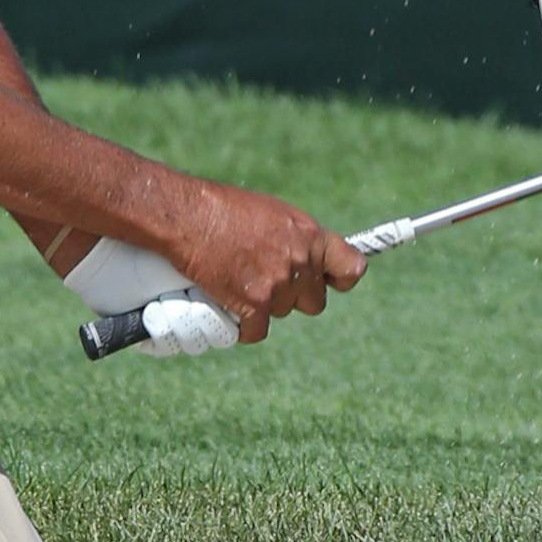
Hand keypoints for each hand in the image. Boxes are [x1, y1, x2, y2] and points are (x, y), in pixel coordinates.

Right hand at [159, 182, 366, 342]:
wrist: (189, 218)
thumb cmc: (225, 210)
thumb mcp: (274, 213)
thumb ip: (297, 239)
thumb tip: (307, 258)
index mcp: (311, 236)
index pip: (351, 269)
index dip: (340, 280)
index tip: (330, 283)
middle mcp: (301, 262)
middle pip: (314, 301)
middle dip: (295, 297)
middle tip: (268, 281)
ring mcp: (279, 286)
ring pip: (281, 313)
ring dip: (264, 305)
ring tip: (239, 280)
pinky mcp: (254, 306)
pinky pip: (257, 332)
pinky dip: (244, 327)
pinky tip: (231, 309)